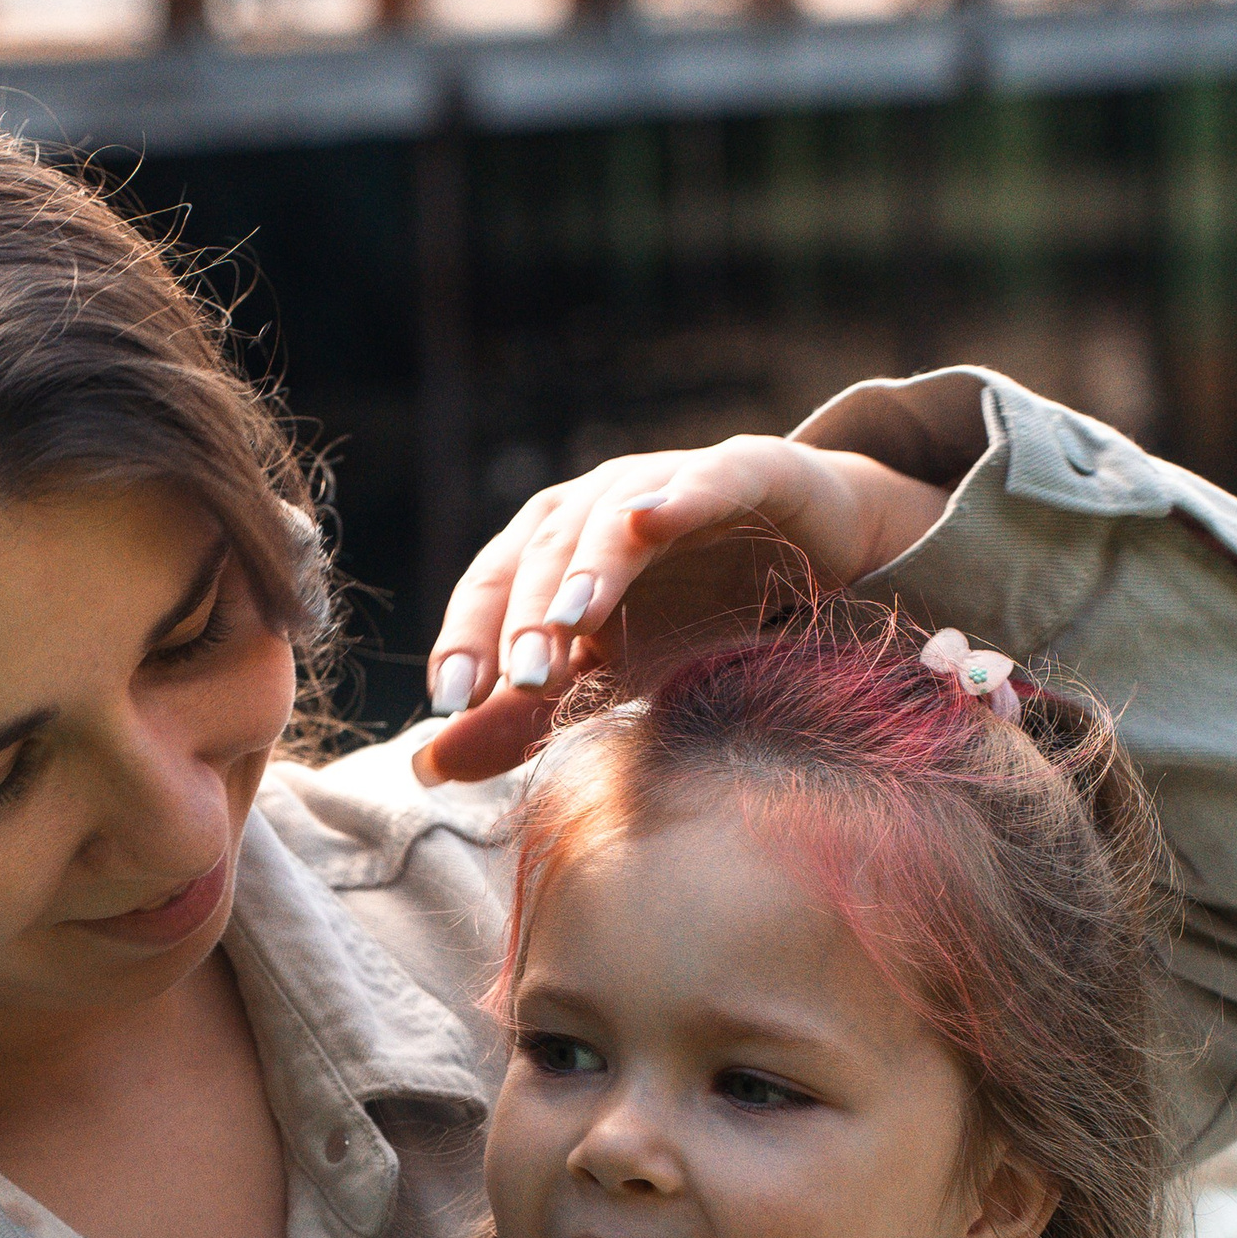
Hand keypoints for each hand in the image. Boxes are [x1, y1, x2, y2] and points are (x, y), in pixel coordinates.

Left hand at [417, 437, 949, 785]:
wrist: (814, 556)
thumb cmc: (696, 614)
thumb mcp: (608, 679)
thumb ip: (520, 719)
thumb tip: (422, 768)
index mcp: (551, 546)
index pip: (492, 589)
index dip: (465, 640)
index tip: (447, 704)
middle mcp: (597, 503)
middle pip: (543, 553)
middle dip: (527, 617)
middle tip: (519, 681)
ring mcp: (668, 480)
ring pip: (613, 518)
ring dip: (590, 567)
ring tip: (573, 620)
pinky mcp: (746, 470)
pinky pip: (708, 478)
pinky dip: (680, 495)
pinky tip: (654, 520)